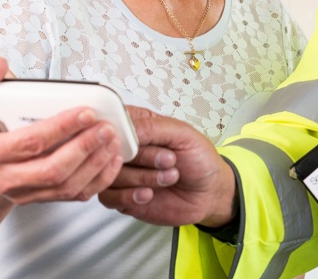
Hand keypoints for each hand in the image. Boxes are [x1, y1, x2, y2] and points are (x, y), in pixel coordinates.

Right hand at [0, 58, 124, 205]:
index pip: (30, 142)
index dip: (61, 127)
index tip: (87, 112)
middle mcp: (8, 179)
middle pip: (52, 169)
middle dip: (85, 147)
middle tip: (107, 126)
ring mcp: (28, 193)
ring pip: (67, 186)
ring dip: (96, 163)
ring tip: (113, 139)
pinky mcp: (44, 200)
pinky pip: (76, 196)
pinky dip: (100, 179)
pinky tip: (112, 158)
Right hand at [98, 107, 236, 227]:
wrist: (209, 194)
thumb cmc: (199, 159)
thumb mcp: (183, 135)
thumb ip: (153, 128)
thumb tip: (124, 129)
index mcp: (138, 125)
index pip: (111, 121)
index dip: (118, 132)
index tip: (136, 142)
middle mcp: (125, 148)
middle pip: (110, 149)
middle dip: (143, 157)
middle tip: (169, 160)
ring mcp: (121, 172)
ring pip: (110, 174)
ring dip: (143, 178)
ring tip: (169, 176)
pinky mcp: (120, 196)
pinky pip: (109, 197)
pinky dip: (131, 196)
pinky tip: (150, 194)